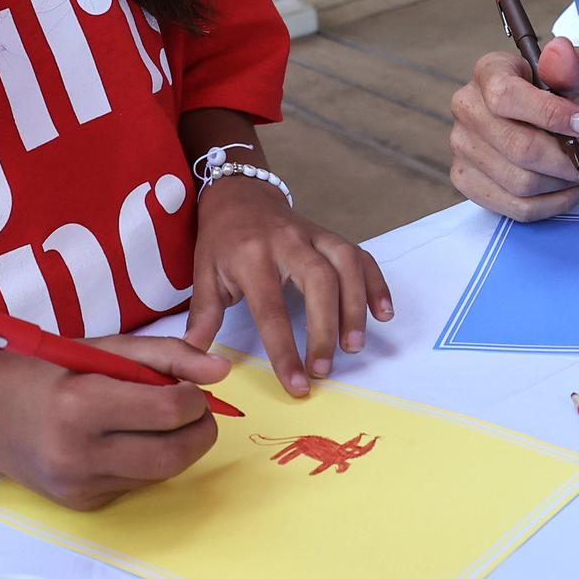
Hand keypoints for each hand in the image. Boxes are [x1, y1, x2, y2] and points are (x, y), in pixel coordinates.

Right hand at [0, 333, 224, 508]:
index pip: (167, 412)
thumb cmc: (48, 371)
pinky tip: (129, 440)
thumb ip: (166, 356)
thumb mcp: (104, 348)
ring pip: (160, 474)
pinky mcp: (82, 504)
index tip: (192, 387)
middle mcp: (78, 452)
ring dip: (177, 446)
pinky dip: (148, 461)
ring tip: (164, 420)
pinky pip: (136, 485)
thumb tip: (222, 372)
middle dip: (200, 431)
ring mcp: (79, 485)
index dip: (195, 399)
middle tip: (199, 410)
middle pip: (172, 455)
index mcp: (80, 402)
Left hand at [182, 177, 391, 396]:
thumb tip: (194, 357)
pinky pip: (361, 256)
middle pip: (318, 280)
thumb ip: (203, 316)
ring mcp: (314, 235)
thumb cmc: (221, 241)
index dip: (285, 349)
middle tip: (324, 369)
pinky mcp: (331, 235)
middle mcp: (288, 241)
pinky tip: (384, 314)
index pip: (271, 308)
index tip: (296, 384)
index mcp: (252, 255)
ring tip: (354, 346)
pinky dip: (376, 283)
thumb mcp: (203, 274)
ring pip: (345, 264)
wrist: (240, 194)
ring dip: (355, 306)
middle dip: (325, 327)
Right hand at [448, 36, 578, 219]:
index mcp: (489, 71)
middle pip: (517, 147)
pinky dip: (552, 204)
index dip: (550, 115)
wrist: (562, 127)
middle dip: (568, 162)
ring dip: (565, 185)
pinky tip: (572, 191)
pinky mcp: (466, 179)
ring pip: (519, 183)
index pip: (506, 96)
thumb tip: (560, 50)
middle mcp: (467, 106)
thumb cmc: (569, 99)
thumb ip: (573, 65)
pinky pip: (513, 207)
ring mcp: (461, 146)